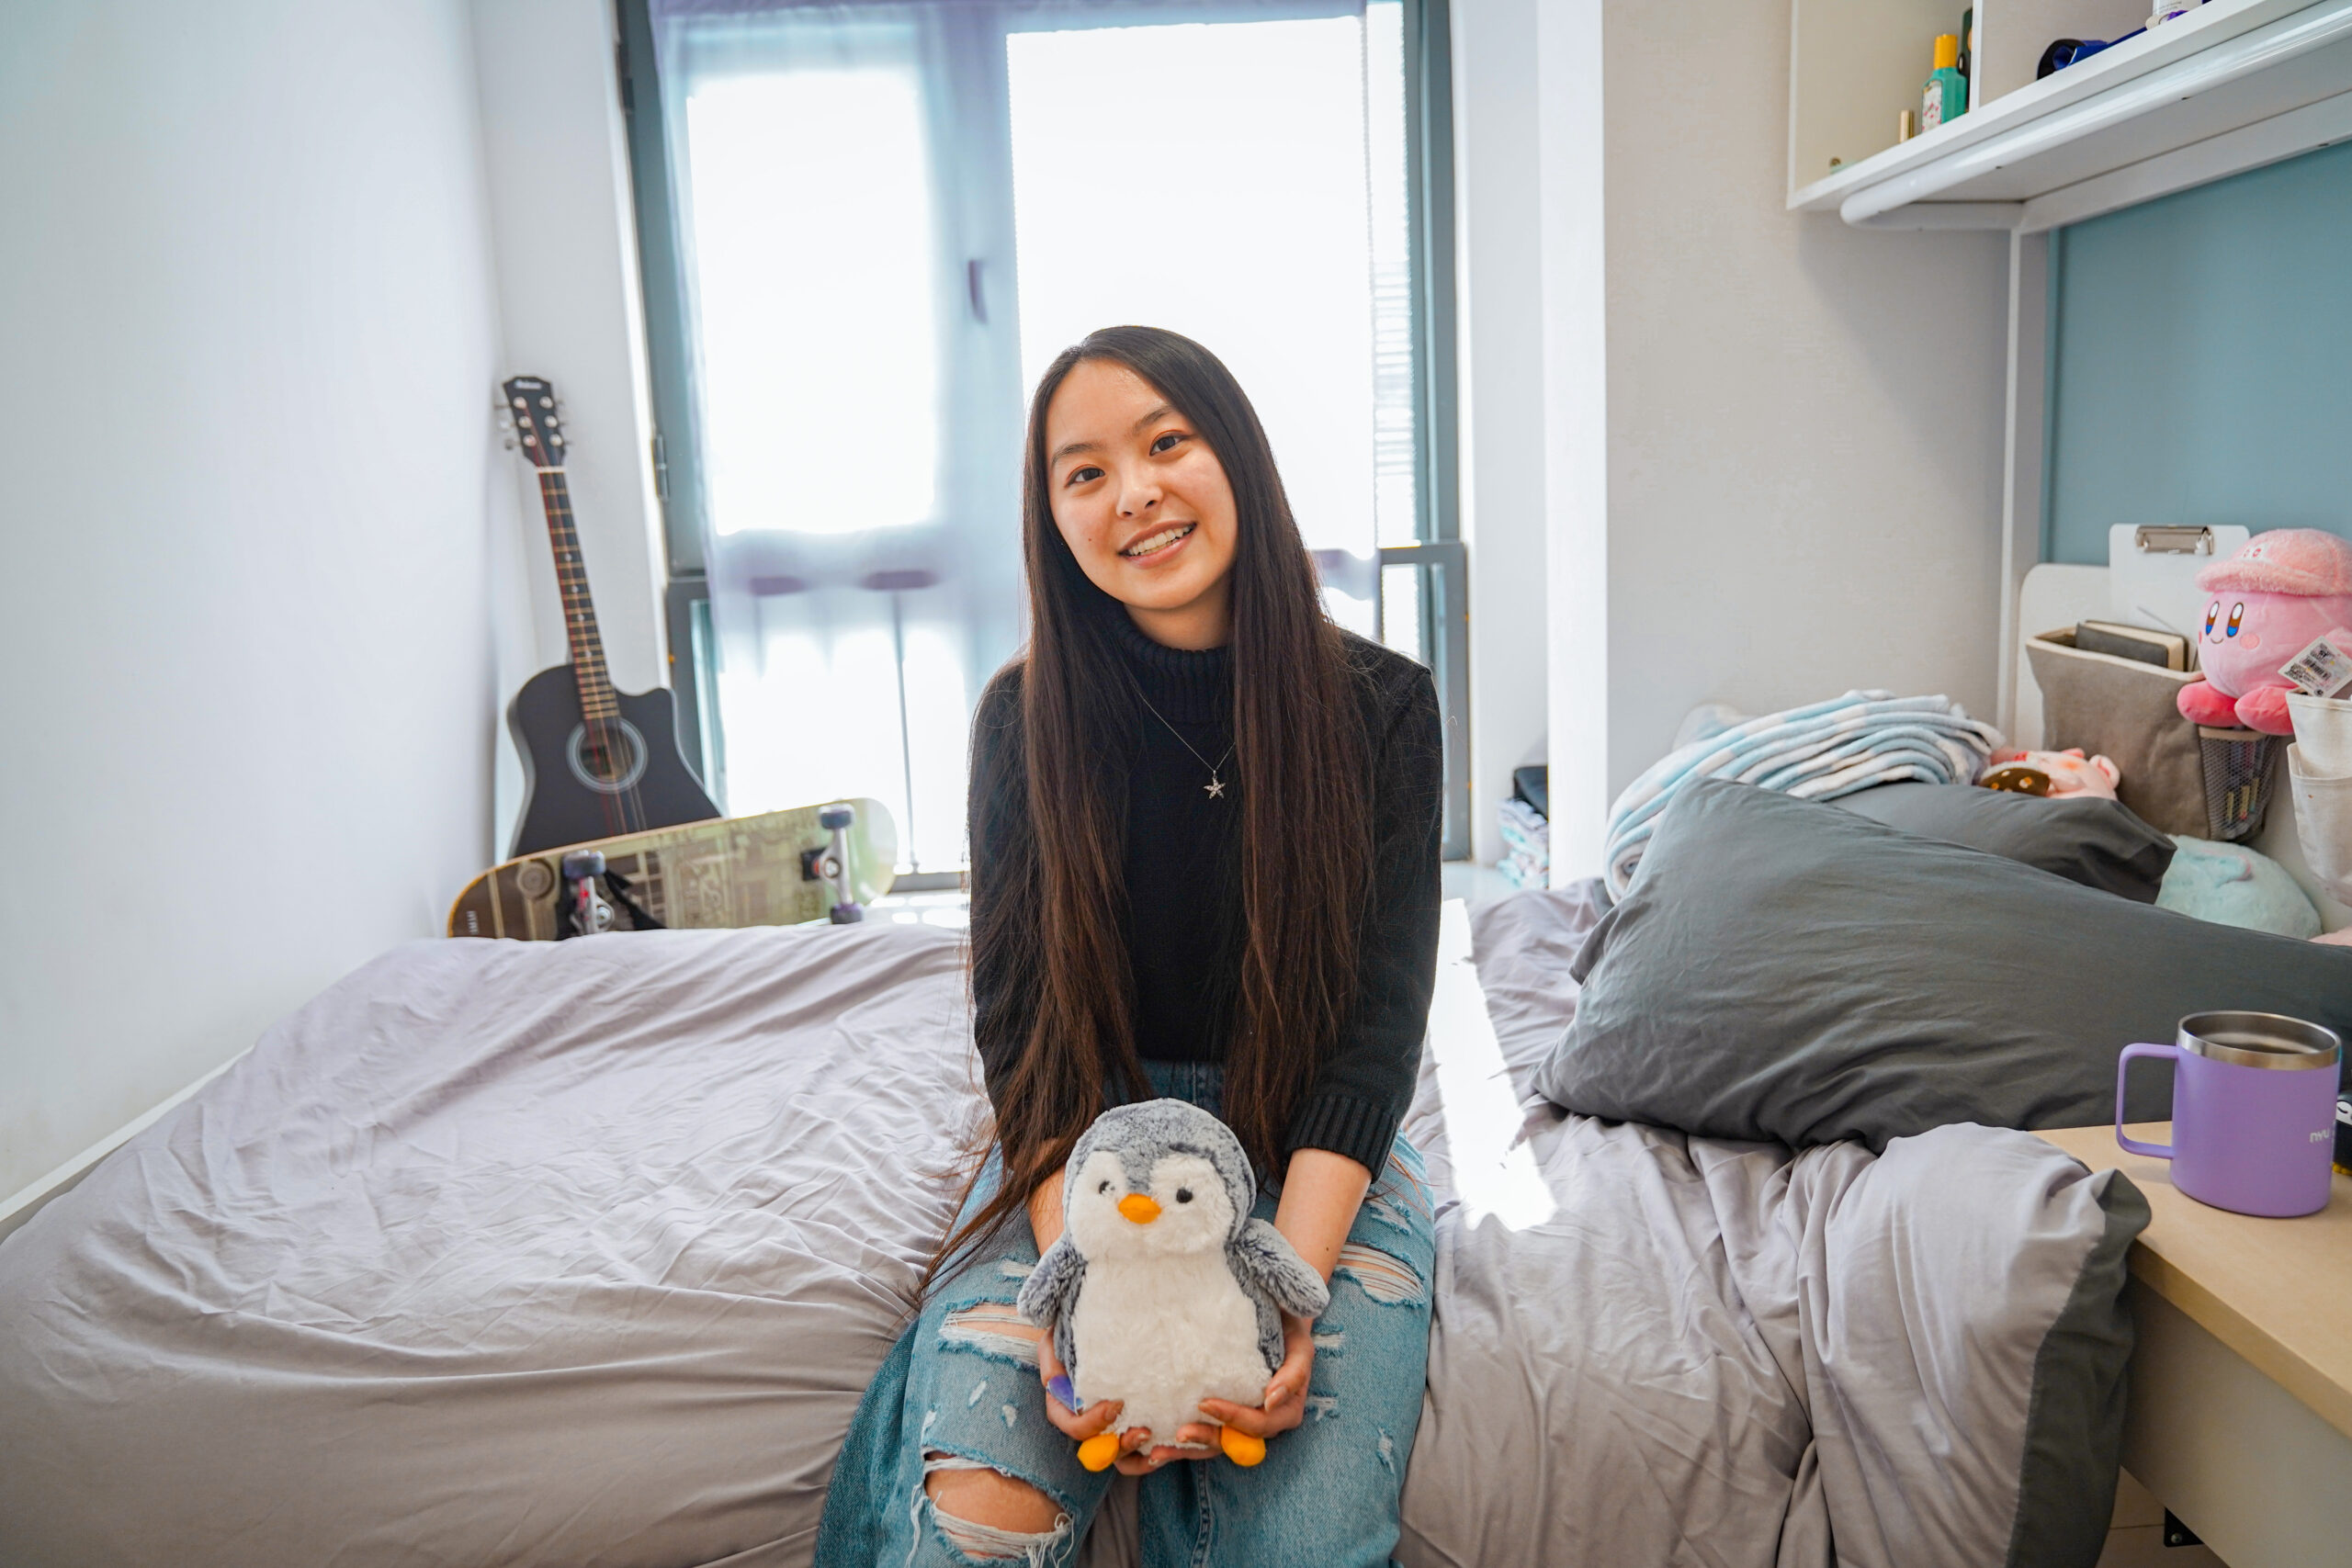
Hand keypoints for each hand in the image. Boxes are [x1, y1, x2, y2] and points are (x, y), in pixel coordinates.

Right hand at [1038, 1327, 1160, 1468]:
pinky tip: (1162, 1447)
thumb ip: (1052, 1360)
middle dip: (1119, 1445)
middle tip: (1143, 1431)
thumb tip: (1053, 1381)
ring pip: (1118, 1450)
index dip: (1091, 1424)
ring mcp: (1107, 1422)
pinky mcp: (1128, 1419)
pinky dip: (1146, 1453)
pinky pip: (1135, 1446)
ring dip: (1135, 1450)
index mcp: (1063, 1404)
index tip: (1116, 1405)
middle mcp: (1084, 1418)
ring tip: (1153, 1436)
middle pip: (1098, 1446)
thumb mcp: (1055, 1341)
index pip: (1073, 1425)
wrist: (1099, 1322)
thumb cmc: (1073, 1331)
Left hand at [1164, 1311, 1311, 1466]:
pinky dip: (1183, 1444)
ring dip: (1188, 1450)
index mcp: (1284, 1412)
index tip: (1206, 1403)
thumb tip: (1271, 1401)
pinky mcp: (1224, 1417)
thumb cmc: (1290, 1331)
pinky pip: (1206, 1434)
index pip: (1257, 1424)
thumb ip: (1294, 1374)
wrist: (1279, 1319)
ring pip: (1216, 1444)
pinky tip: (1157, 1447)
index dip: (1233, 1418)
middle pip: (1233, 1441)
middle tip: (1179, 1433)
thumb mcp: (1300, 1347)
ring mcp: (1241, 1422)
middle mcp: (1263, 1422)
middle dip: (1205, 1440)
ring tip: (1159, 1452)